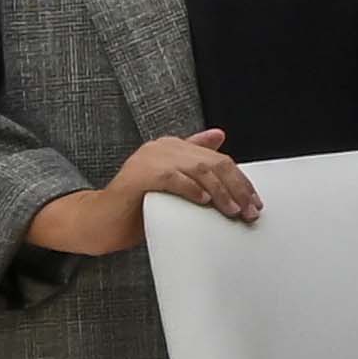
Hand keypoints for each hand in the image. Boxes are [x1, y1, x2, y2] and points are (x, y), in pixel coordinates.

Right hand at [33, 132, 261, 255]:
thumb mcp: (175, 187)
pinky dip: (191, 189)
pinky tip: (204, 201)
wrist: (102, 222)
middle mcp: (162, 147)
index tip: (255, 202)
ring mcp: (149, 158)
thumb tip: (220, 136)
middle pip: (213, 163)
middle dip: (237, 188)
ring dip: (221, 192)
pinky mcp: (138, 174)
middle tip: (250, 211)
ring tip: (233, 211)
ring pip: (198, 169)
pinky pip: (172, 178)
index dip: (240, 181)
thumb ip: (195, 167)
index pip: (218, 160)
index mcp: (172, 147)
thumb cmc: (140, 207)